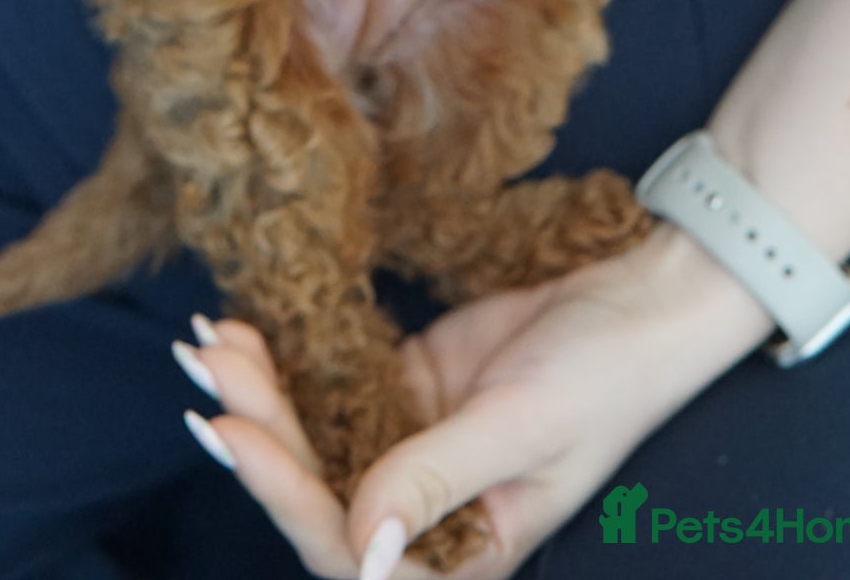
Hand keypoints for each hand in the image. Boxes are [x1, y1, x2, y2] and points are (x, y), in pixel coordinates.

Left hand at [176, 225, 770, 579]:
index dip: (288, 499)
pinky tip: (246, 327)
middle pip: (318, 493)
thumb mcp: (524, 430)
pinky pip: (331, 381)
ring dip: (260, 395)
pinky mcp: (405, 384)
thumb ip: (438, 480)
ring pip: (314, 435)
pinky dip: (289, 358)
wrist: (643, 296)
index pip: (352, 548)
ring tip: (209, 345)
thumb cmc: (607, 378)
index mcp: (464, 553)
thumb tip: (357, 545)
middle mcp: (425, 512)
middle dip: (258, 437)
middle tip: (206, 376)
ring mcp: (410, 444)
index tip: (236, 437)